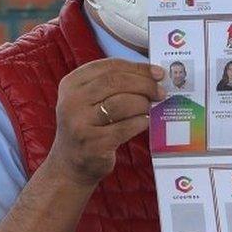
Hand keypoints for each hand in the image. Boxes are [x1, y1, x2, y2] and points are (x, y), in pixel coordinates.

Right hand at [51, 58, 164, 185]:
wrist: (71, 164)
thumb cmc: (89, 126)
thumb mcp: (90, 100)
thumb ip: (114, 85)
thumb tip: (152, 75)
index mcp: (71, 84)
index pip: (109, 67)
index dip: (137, 68)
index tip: (157, 73)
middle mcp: (71, 101)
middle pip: (115, 82)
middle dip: (143, 84)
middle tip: (160, 92)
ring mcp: (79, 123)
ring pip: (121, 103)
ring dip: (142, 104)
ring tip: (151, 107)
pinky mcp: (93, 144)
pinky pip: (125, 127)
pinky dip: (140, 122)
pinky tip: (145, 122)